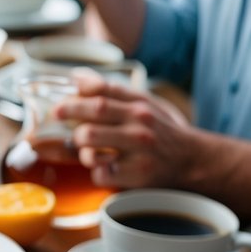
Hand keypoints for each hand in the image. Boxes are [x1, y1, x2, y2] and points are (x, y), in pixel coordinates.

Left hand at [53, 71, 192, 188]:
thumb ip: (111, 92)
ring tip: (88, 151)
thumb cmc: (160, 131)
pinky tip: (107, 170)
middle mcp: (139, 124)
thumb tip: (77, 77)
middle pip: (94, 114)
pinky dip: (97, 173)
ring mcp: (138, 150)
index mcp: (138, 105)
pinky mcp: (137, 175)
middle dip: (70, 116)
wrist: (193, 160)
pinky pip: (100, 174)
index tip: (58, 106)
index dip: (75, 97)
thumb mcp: (142, 105)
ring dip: (82, 150)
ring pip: (90, 146)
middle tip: (58, 121)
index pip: (102, 92)